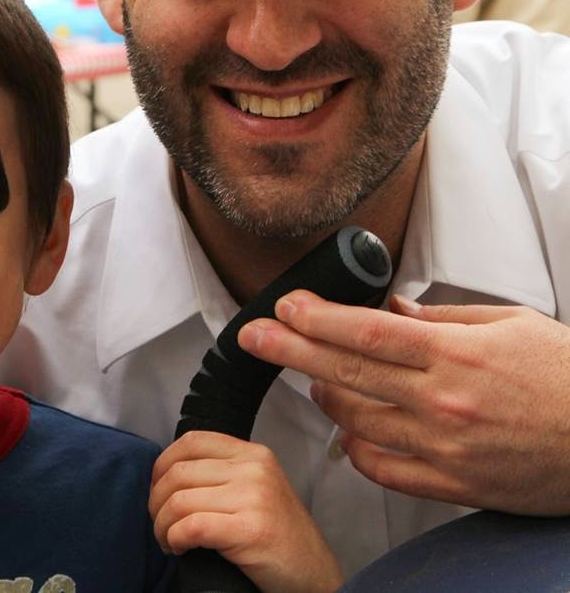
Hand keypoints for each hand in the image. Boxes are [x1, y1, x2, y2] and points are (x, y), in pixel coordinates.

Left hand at [150, 431, 343, 592]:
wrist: (315, 574)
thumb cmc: (279, 536)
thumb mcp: (256, 488)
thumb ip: (222, 473)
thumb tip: (169, 474)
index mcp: (253, 453)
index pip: (192, 441)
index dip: (163, 463)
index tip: (157, 487)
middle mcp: (253, 469)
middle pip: (179, 473)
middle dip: (157, 501)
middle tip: (159, 522)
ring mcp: (253, 497)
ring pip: (180, 501)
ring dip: (162, 525)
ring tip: (168, 539)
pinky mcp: (250, 529)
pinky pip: (192, 526)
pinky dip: (175, 538)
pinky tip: (178, 548)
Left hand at [238, 291, 569, 514]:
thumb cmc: (567, 378)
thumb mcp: (509, 323)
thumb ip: (441, 316)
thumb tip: (389, 310)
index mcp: (456, 353)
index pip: (366, 331)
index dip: (316, 318)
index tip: (284, 307)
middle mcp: (444, 400)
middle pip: (347, 371)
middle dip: (289, 350)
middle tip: (253, 337)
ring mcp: (446, 446)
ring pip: (357, 421)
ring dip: (324, 397)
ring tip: (312, 380)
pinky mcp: (454, 484)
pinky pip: (384, 470)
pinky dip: (357, 448)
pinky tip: (350, 431)